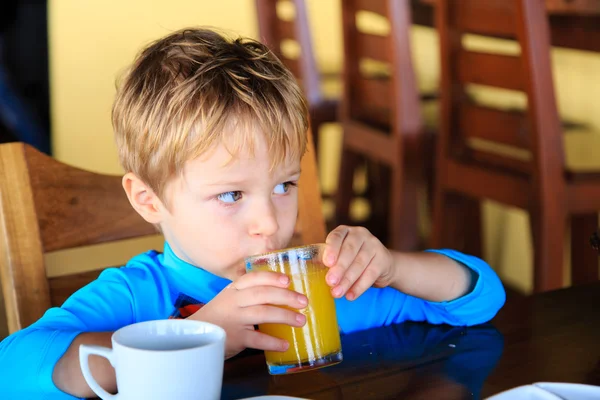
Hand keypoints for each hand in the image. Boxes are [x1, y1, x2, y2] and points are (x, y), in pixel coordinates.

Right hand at [188, 271, 307, 358]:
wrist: (194, 335)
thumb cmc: (220, 315)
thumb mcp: (230, 298)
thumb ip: (249, 294)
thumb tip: (282, 292)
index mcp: (234, 289)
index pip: (254, 278)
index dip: (272, 278)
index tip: (288, 280)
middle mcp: (234, 301)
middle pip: (263, 294)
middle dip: (286, 297)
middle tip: (304, 302)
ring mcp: (234, 319)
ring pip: (263, 314)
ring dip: (285, 316)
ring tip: (301, 321)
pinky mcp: (235, 338)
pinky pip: (258, 339)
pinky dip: (273, 341)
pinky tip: (285, 344)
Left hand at [323, 225, 393, 300]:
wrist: (381, 264)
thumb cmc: (352, 259)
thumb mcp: (338, 255)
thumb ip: (324, 259)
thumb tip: (305, 265)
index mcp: (344, 231)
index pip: (336, 236)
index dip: (332, 249)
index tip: (327, 263)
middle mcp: (360, 234)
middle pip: (349, 251)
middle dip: (339, 268)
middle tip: (330, 282)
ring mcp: (374, 245)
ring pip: (360, 263)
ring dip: (347, 280)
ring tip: (337, 293)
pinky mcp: (383, 259)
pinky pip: (371, 274)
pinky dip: (359, 287)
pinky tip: (350, 296)